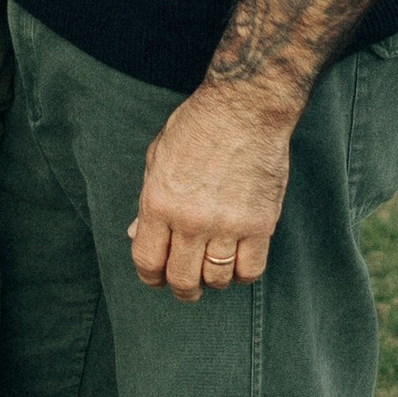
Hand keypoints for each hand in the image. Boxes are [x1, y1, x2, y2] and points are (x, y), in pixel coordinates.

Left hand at [127, 81, 300, 300]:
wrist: (245, 108)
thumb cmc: (198, 126)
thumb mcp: (158, 158)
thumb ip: (148, 201)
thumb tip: (138, 234)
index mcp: (159, 203)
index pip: (148, 261)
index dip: (150, 277)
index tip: (157, 278)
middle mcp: (191, 220)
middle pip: (183, 279)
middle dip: (182, 288)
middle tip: (187, 283)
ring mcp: (227, 225)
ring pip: (217, 279)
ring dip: (212, 280)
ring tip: (212, 266)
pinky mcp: (260, 224)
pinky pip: (250, 270)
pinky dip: (242, 273)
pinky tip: (237, 260)